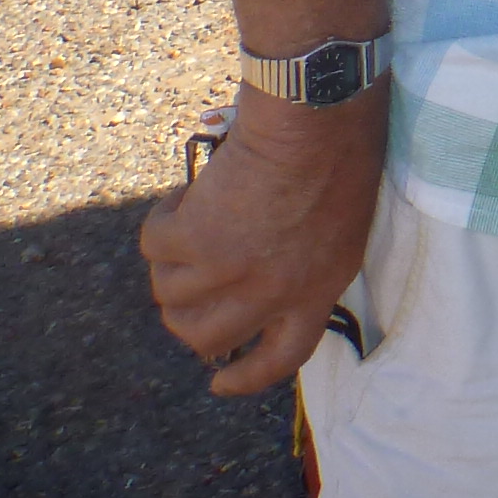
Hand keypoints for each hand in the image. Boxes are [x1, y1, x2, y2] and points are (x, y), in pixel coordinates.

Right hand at [138, 82, 385, 394]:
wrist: (317, 114)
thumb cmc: (343, 148)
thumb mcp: (343, 222)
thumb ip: (305, 259)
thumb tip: (259, 274)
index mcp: (320, 287)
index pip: (283, 357)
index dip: (247, 378)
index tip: (220, 383)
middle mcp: (273, 291)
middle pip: (207, 336)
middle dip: (187, 315)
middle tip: (186, 285)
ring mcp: (230, 271)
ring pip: (170, 293)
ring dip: (172, 259)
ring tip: (191, 219)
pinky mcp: (195, 241)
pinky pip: (154, 244)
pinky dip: (161, 219)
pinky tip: (183, 195)